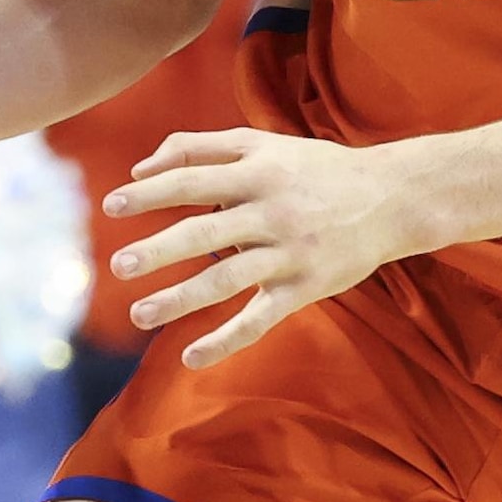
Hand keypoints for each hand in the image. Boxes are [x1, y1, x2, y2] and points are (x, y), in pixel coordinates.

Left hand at [107, 127, 417, 367]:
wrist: (391, 198)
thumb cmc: (316, 169)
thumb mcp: (262, 144)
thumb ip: (200, 147)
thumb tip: (140, 167)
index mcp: (255, 172)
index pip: (191, 180)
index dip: (149, 193)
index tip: (110, 207)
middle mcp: (270, 212)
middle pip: (203, 233)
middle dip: (158, 251)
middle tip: (117, 266)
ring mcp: (287, 253)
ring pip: (226, 280)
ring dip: (179, 299)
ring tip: (139, 314)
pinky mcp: (304, 287)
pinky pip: (259, 319)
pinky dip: (225, 340)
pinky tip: (190, 357)